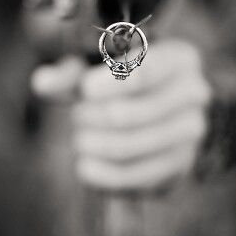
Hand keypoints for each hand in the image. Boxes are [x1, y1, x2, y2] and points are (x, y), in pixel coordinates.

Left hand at [73, 39, 211, 191]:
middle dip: (92, 117)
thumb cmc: (125, 80)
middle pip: (132, 113)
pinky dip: (104, 175)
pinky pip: (137, 177)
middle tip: (77, 116)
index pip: (145, 71)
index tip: (84, 90)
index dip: (110, 83)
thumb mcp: (101, 66)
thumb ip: (71, 73)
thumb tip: (41, 83)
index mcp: (181, 58)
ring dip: (94, 145)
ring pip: (132, 147)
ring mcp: (192, 133)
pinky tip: (84, 167)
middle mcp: (194, 94)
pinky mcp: (180, 165)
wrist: (161, 107)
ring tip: (80, 140)